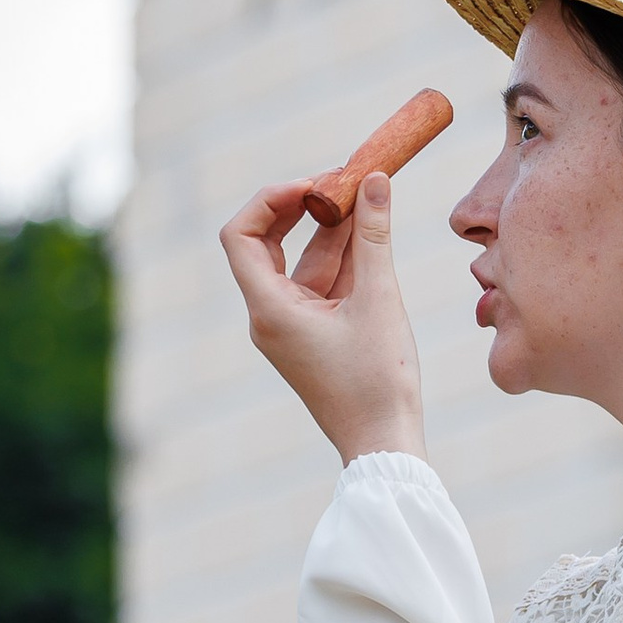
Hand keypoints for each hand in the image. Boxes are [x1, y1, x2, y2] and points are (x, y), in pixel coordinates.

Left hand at [218, 166, 424, 462]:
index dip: (270, 200)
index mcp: (268, 309)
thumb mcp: (379, 298)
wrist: (383, 442)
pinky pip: (319, 284)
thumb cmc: (376, 380)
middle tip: (342, 181)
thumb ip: (374, 236)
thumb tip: (375, 180)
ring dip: (332, 230)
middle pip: (267, 243)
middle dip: (303, 208)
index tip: (313, 184)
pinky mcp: (313, 334)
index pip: (240, 236)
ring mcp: (291, 326)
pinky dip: (343, 258)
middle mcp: (269, 316)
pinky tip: (371, 233)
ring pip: (302, 261)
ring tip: (367, 197)